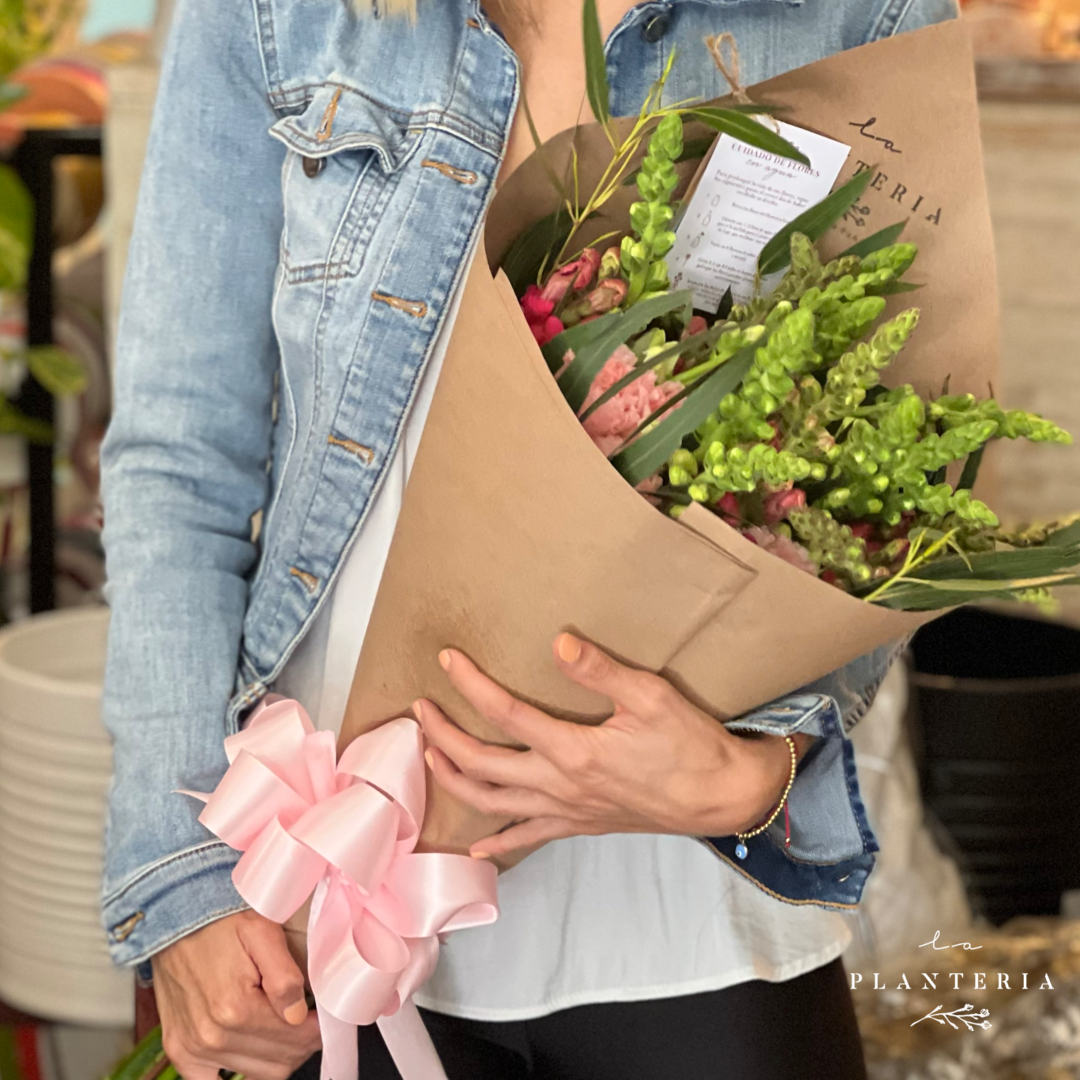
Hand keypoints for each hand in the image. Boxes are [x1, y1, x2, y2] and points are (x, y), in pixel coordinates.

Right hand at [152, 909, 320, 1079]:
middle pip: (280, 1062)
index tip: (321, 1016)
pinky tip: (252, 1046)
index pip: (296, 1039)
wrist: (173, 920)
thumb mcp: (262, 931)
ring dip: (276, 1054)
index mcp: (236, 1009)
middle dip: (301, 1042)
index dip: (317, 1029)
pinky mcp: (180, 1052)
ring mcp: (193, 1050)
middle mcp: (212, 1038)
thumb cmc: (219, 922)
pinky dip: (241, 1068)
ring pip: (257, 1074)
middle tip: (305, 1018)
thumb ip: (284, 975)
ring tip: (280, 1023)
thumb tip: (297, 1014)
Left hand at [416, 633, 808, 858]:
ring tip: (431, 756)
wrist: (720, 797)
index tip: (446, 661)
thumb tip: (557, 641)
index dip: (470, 684)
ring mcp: (566, 810)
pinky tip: (476, 848)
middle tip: (419, 710)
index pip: (504, 713)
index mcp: (572, 750)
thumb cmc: (689, 745)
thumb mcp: (650, 696)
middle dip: (444, 735)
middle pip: (481, 765)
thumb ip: (599, 671)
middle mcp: (559, 785)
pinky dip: (498, 843)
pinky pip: (528, 838)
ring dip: (455, 780)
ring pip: (493, 804)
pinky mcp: (580, 824)